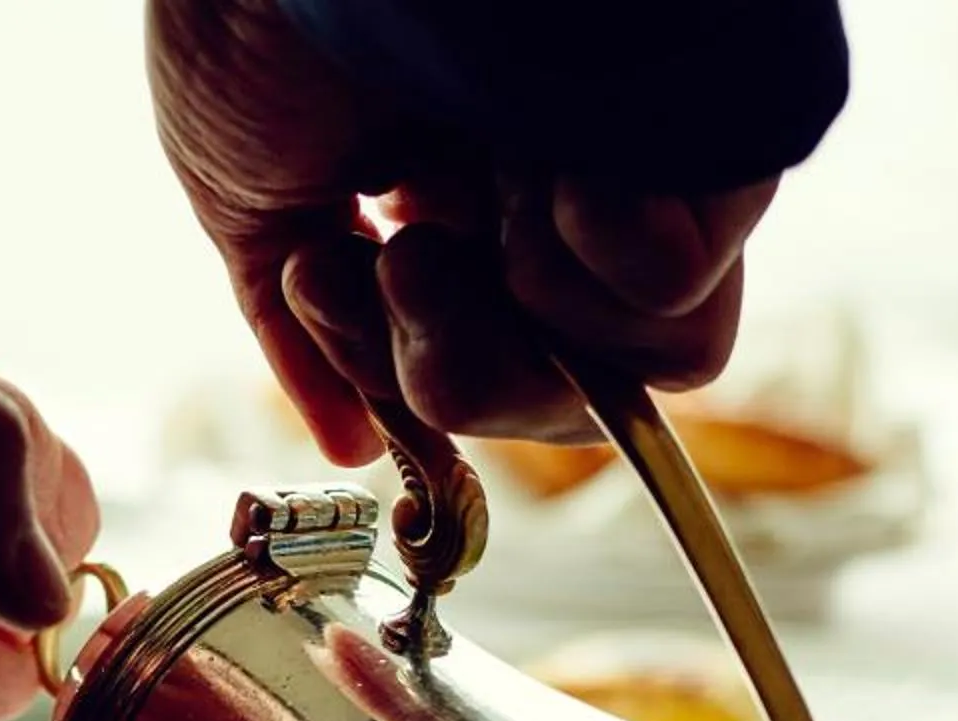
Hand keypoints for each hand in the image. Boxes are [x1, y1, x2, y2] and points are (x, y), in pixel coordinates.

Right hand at [149, 0, 776, 464]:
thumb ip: (306, 333)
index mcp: (463, 202)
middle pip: (563, 389)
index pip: (483, 367)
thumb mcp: (253, 195)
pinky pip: (681, 293)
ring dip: (519, 310)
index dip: (405, 373)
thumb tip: (350, 440)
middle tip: (401, 265)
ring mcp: (636, 169)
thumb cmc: (261, 14)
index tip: (326, 284)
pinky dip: (598, 259)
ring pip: (634, 365)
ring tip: (454, 189)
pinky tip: (543, 165)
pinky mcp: (704, 148)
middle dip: (453, 371)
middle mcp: (558, 189)